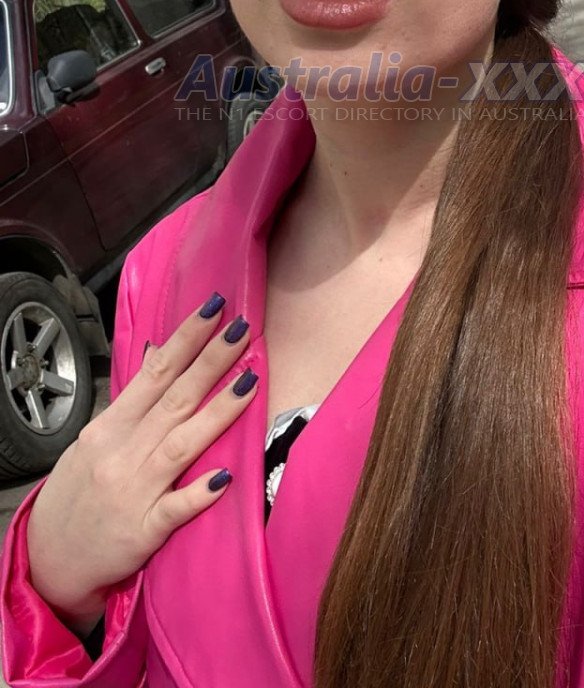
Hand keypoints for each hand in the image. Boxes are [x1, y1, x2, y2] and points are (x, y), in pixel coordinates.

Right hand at [25, 294, 257, 636]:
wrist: (48, 560)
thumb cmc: (79, 494)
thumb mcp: (95, 441)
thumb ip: (132, 405)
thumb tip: (162, 359)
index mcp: (111, 427)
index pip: (154, 373)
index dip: (186, 339)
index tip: (214, 309)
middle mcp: (123, 454)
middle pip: (174, 399)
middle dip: (211, 361)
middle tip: (242, 329)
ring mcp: (134, 492)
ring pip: (182, 444)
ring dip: (217, 412)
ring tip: (250, 382)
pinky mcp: (144, 531)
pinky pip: (175, 509)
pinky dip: (199, 492)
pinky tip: (226, 476)